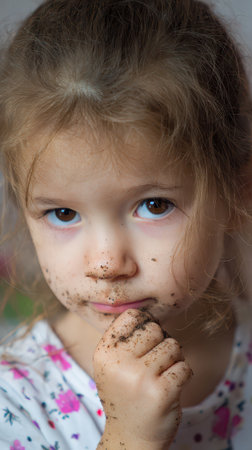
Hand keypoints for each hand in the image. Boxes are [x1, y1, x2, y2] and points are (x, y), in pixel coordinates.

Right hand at [93, 309, 191, 449]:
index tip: (144, 344)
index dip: (144, 326)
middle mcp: (119, 363)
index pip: (132, 316)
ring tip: (161, 377)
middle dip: (162, 344)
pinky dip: (184, 376)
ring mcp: (140, 378)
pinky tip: (171, 388)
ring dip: (174, 360)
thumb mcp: (112, 365)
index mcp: (104, 352)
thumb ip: (126, 340)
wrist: (131, 438)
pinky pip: (185, 367)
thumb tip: (150, 316)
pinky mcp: (161, 392)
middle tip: (154, 366)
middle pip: (156, 329)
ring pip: (173, 346)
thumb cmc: (126, 394)